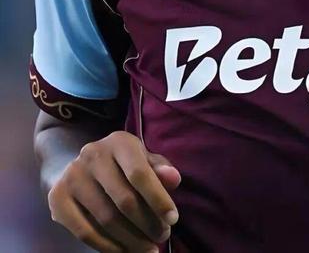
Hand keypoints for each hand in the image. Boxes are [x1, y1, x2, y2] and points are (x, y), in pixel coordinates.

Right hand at [48, 130, 180, 251]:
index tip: (173, 219)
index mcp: (118, 141)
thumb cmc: (121, 164)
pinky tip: (123, 251)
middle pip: (124, 200)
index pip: (140, 174)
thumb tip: (174, 179)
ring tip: (147, 248)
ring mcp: (72, 176)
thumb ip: (160, 169)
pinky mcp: (57, 198)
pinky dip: (107, 246)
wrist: (78, 166)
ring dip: (131, 239)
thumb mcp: (142, 159)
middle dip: (148, 223)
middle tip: (162, 236)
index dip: (158, 199)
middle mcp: (92, 154)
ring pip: (106, 219)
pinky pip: (85, 232)